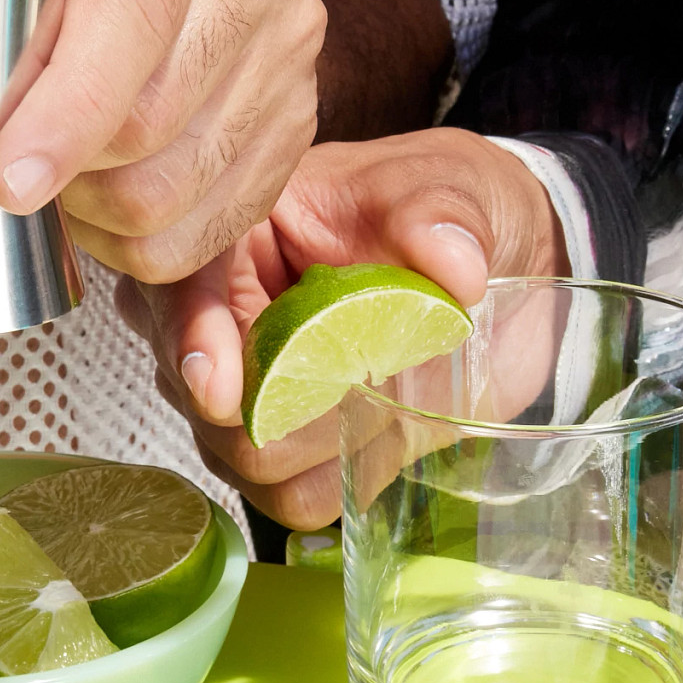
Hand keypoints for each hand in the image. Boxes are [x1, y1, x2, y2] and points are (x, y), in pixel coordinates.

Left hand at [0, 0, 322, 280]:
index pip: (131, 4)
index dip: (65, 108)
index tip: (6, 176)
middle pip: (156, 112)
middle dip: (67, 170)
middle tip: (10, 170)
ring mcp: (295, 25)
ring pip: (185, 178)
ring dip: (101, 212)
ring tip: (56, 180)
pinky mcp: (305, 103)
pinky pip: (222, 218)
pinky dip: (150, 240)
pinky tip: (106, 207)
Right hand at [120, 130, 563, 528]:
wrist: (503, 270)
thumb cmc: (456, 209)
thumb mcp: (456, 185)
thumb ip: (444, 215)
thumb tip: (453, 265)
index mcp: (238, 233)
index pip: (178, 287)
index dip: (188, 338)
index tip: (218, 388)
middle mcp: (222, 315)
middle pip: (198, 394)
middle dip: (274, 407)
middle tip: (364, 375)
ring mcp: (249, 388)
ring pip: (239, 455)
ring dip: (318, 443)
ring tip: (385, 391)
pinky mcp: (290, 444)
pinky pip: (288, 496)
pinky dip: (342, 477)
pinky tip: (384, 430)